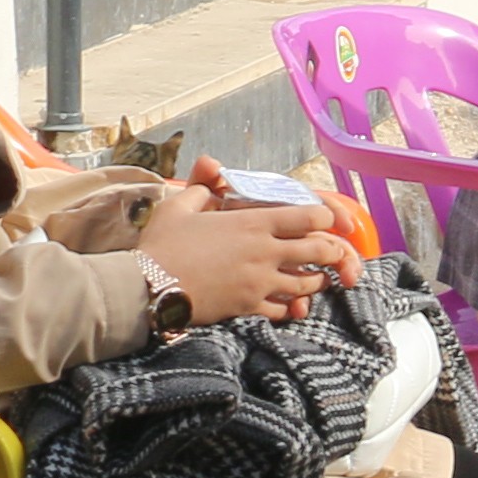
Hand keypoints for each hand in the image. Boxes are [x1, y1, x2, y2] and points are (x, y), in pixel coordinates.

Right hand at [142, 186, 349, 322]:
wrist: (145, 287)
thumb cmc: (161, 243)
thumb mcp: (180, 206)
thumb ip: (202, 184)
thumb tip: (210, 167)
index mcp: (253, 222)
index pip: (311, 216)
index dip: (325, 217)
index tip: (323, 221)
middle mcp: (264, 251)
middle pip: (321, 250)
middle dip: (333, 251)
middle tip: (332, 253)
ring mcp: (260, 282)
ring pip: (308, 284)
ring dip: (316, 281)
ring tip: (315, 278)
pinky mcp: (249, 307)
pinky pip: (283, 310)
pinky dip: (291, 308)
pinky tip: (289, 305)